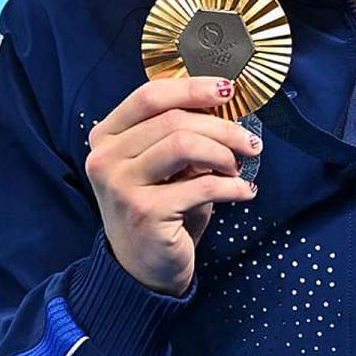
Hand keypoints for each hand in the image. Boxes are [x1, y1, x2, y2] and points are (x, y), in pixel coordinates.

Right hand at [84, 76, 261, 296]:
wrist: (144, 268)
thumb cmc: (162, 208)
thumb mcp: (167, 166)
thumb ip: (182, 133)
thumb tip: (225, 103)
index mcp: (107, 137)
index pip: (150, 95)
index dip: (193, 88)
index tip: (229, 92)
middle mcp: (105, 158)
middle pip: (174, 120)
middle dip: (223, 127)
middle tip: (250, 142)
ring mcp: (120, 185)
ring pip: (185, 144)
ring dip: (224, 153)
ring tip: (239, 167)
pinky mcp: (144, 212)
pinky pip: (201, 185)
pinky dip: (233, 186)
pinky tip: (245, 191)